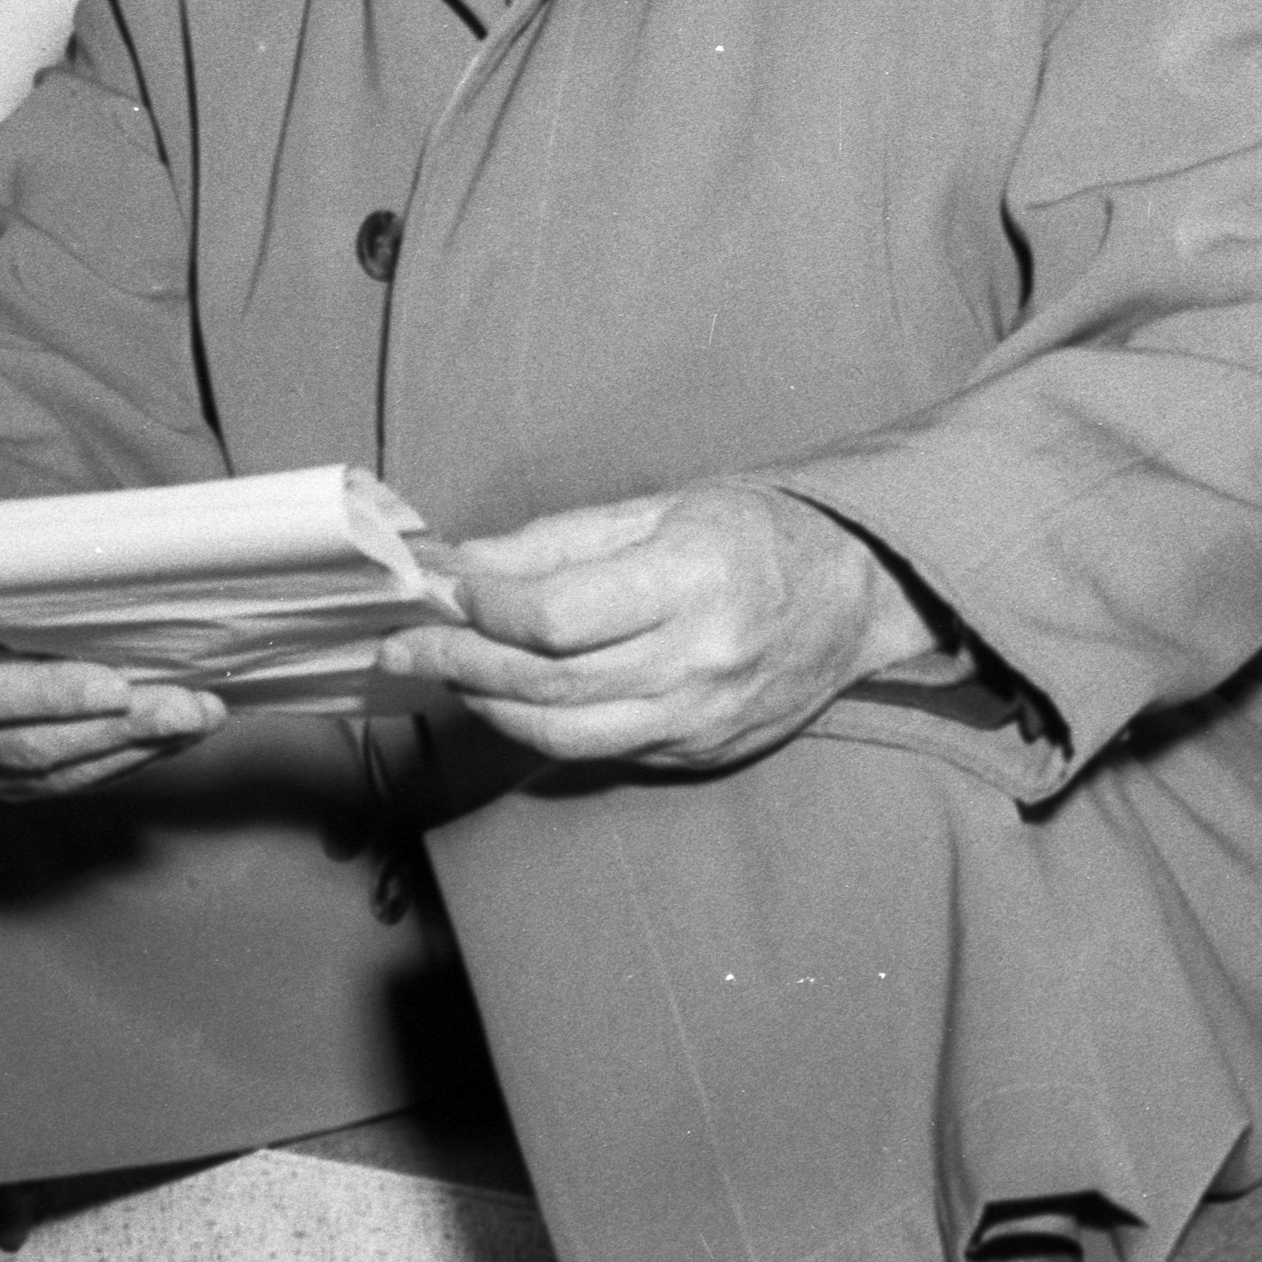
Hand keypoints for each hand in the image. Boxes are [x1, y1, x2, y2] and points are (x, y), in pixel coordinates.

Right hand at [0, 594, 224, 800]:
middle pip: (28, 745)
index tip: (118, 686)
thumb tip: (123, 553)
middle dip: (119, 729)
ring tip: (198, 721)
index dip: (50, 695)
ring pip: (51, 774)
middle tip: (190, 708)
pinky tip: (170, 740)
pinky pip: (62, 785)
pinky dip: (122, 762)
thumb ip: (22, 575)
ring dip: (134, 749)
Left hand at [375, 485, 942, 770]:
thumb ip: (556, 540)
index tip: (439, 590)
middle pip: (548, 685)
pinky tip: (510, 697)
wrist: (857, 594)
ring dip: (488, 706)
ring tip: (446, 675)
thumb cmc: (756, 532)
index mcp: (693, 579)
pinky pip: (601, 754)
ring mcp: (702, 719)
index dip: (482, 610)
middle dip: (460, 664)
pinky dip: (542, 728)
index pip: (556, 618)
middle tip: (405, 644)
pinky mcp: (700, 755)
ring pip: (564, 737)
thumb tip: (460, 564)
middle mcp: (701, 660)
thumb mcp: (660, 506)